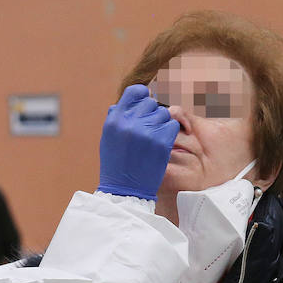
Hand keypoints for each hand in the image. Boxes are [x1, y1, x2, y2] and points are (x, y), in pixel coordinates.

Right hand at [97, 85, 179, 200]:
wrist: (125, 190)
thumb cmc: (116, 163)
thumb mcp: (109, 137)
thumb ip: (117, 116)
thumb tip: (131, 99)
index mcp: (115, 119)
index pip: (134, 92)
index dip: (142, 95)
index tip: (144, 102)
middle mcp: (130, 123)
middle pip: (150, 103)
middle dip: (151, 113)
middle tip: (148, 128)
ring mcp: (147, 132)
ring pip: (163, 114)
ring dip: (161, 123)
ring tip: (154, 137)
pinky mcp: (161, 143)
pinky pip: (172, 126)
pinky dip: (169, 132)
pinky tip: (162, 142)